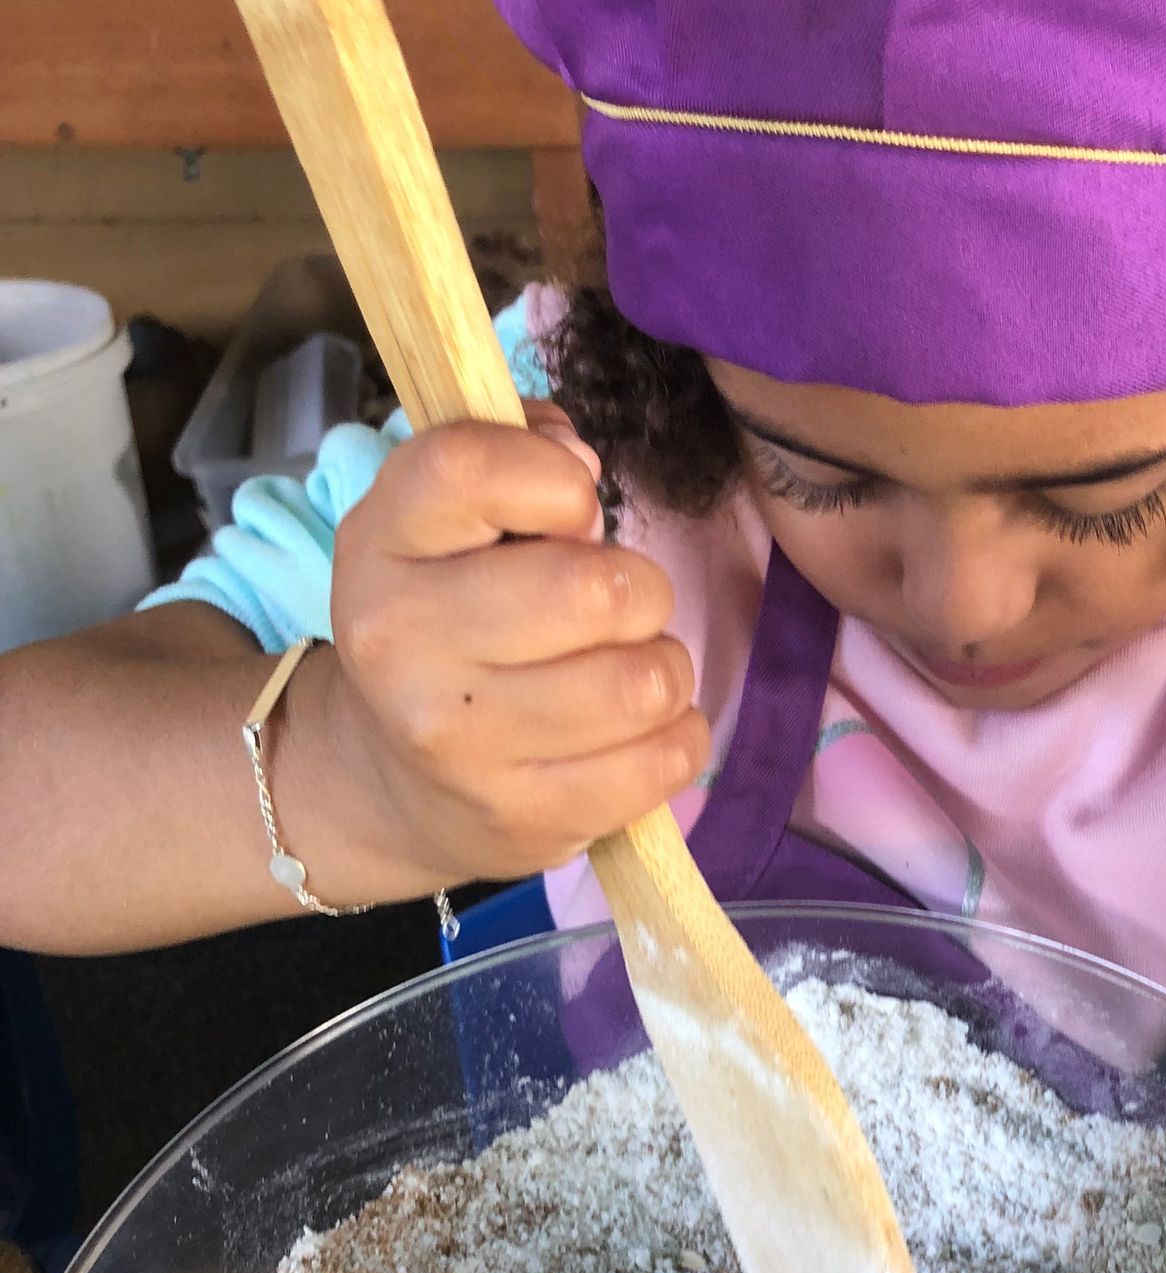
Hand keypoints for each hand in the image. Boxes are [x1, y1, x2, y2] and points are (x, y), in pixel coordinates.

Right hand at [322, 408, 709, 885]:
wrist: (396, 782)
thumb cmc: (454, 622)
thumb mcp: (450, 524)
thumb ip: (517, 454)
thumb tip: (577, 454)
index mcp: (380, 546)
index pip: (470, 468)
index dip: (556, 477)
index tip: (573, 511)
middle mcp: (403, 643)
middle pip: (592, 589)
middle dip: (638, 589)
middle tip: (617, 608)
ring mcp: (462, 742)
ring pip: (642, 680)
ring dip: (663, 668)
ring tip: (627, 670)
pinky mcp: (524, 818)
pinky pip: (665, 759)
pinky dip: (677, 736)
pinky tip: (639, 730)